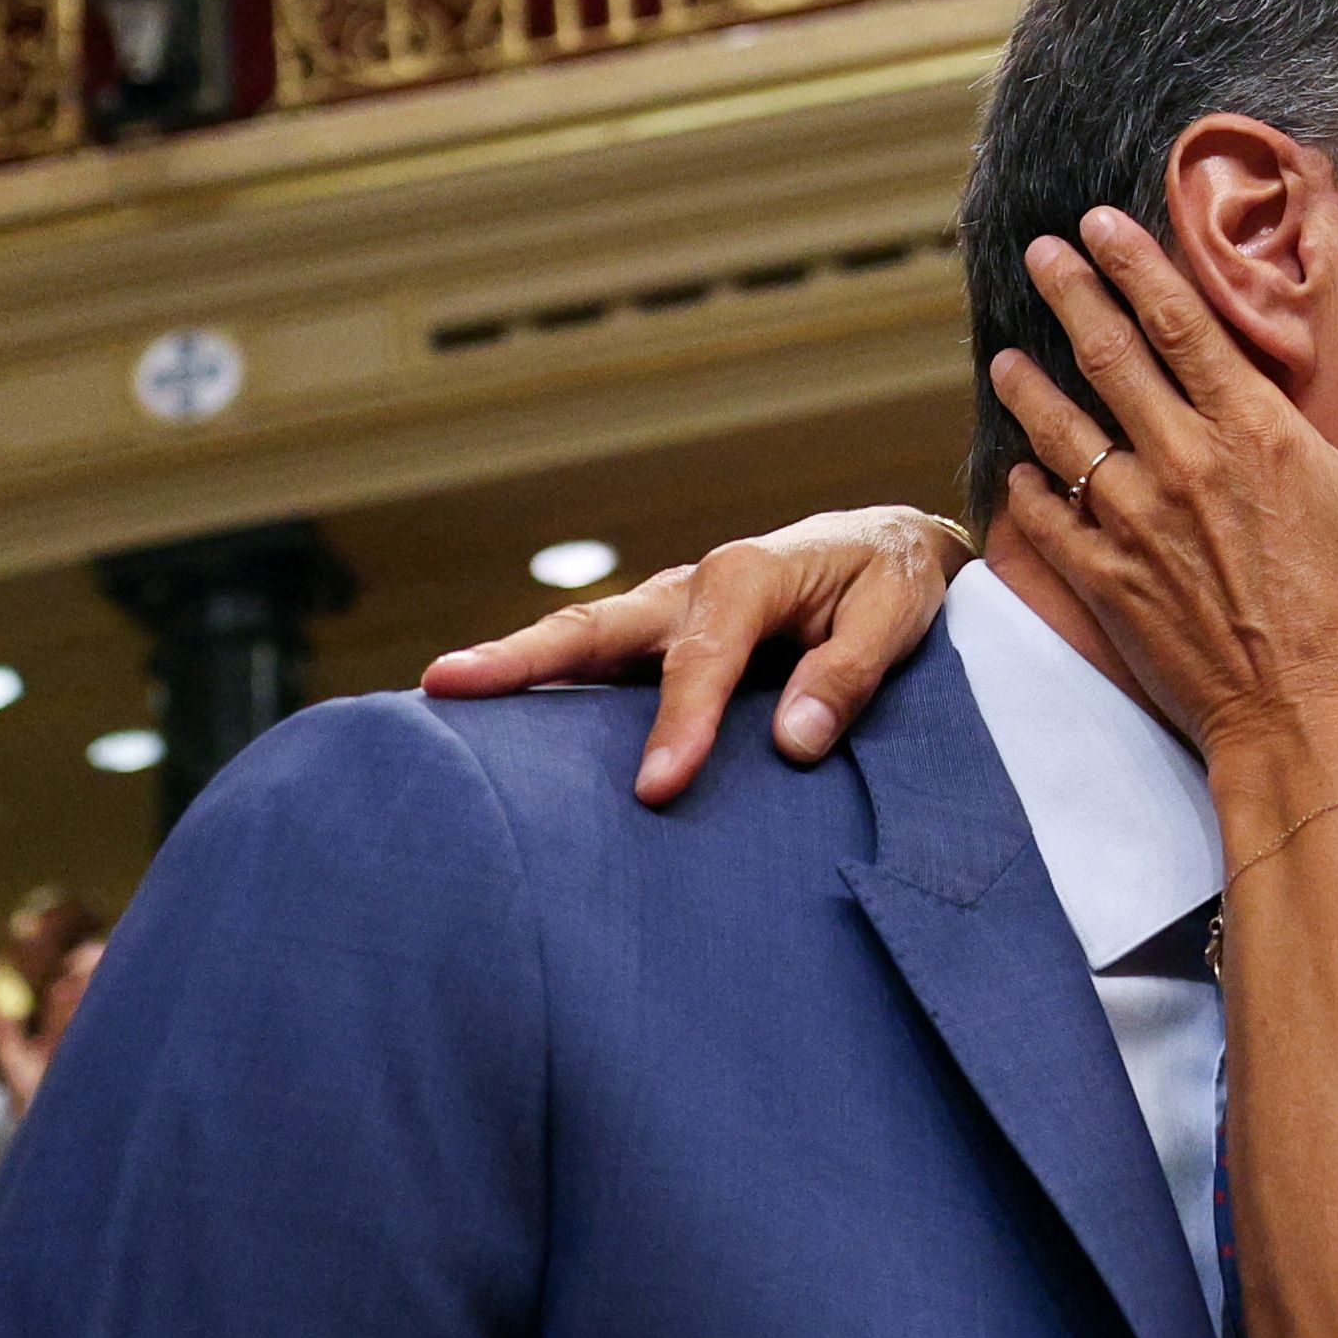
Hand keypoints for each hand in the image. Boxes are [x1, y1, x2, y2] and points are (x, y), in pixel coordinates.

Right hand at [420, 507, 965, 803]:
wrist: (893, 547)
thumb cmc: (894, 582)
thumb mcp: (896, 617)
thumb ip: (849, 675)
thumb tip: (795, 743)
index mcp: (748, 575)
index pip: (700, 659)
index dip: (679, 725)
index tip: (656, 790)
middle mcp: (692, 585)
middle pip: (597, 628)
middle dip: (521, 659)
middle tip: (445, 684)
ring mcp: (668, 609)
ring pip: (583, 638)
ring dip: (514, 666)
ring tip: (440, 694)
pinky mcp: (661, 634)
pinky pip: (599, 658)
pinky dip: (547, 683)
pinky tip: (501, 723)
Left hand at [984, 208, 1337, 761]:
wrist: (1309, 728)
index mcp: (1256, 433)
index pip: (1181, 324)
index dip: (1136, 266)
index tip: (1099, 224)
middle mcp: (1184, 466)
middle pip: (1110, 359)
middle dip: (1070, 296)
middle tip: (1038, 253)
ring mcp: (1137, 527)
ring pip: (1064, 438)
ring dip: (1032, 390)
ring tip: (1005, 358)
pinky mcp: (1112, 588)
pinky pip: (1051, 527)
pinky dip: (1028, 495)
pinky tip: (1015, 473)